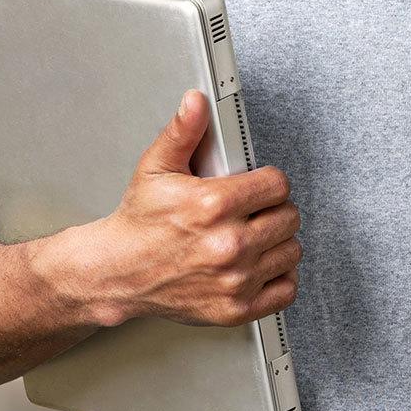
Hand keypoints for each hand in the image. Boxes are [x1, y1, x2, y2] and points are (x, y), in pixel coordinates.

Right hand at [83, 89, 300, 327]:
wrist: (118, 272)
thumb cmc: (139, 223)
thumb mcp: (155, 168)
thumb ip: (182, 131)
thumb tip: (196, 103)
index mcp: (212, 205)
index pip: (277, 184)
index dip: (268, 180)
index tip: (257, 185)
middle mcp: (228, 244)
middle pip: (289, 217)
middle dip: (273, 208)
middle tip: (255, 209)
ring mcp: (235, 279)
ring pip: (291, 251)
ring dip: (278, 241)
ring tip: (255, 234)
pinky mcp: (237, 308)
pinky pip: (286, 289)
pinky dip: (279, 277)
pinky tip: (261, 264)